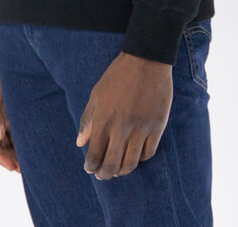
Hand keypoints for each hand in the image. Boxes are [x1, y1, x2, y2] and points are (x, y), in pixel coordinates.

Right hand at [0, 50, 20, 172]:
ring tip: (29, 162)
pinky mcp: (11, 109)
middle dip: (9, 157)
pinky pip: (14, 128)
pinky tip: (32, 144)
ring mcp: (1, 113)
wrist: (11, 55)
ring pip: (6, 138)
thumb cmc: (1, 72)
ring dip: (15, 150)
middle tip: (24, 169)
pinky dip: (20, 138)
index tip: (12, 167)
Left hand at [76, 51, 172, 179]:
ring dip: (123, 170)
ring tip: (118, 170)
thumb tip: (80, 144)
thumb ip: (88, 120)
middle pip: (112, 164)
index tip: (90, 169)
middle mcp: (122, 127)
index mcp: (104, 119)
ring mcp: (141, 128)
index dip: (91, 167)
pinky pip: (148, 152)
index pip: (95, 155)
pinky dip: (141, 158)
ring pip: (131, 163)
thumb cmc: (117, 76)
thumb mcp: (97, 94)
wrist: (146, 61)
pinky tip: (135, 155)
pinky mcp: (157, 126)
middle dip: (105, 175)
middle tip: (103, 175)